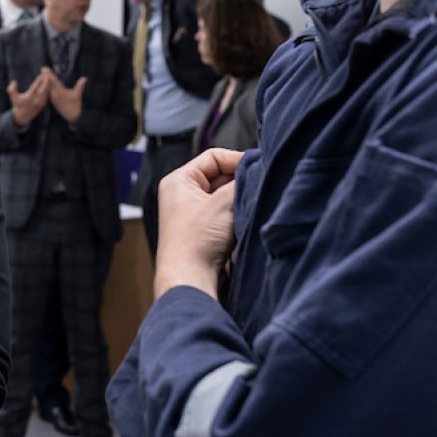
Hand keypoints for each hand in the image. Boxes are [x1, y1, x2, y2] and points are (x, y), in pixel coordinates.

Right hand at [7, 67, 51, 127]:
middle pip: (44, 88)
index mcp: (29, 98)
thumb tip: (13, 82)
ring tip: (48, 76)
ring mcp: (41, 102)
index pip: (36, 87)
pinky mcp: (43, 104)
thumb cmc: (17, 104)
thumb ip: (12, 89)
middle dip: (46, 80)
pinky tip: (49, 83)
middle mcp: (36, 100)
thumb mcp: (13, 97)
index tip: (41, 74)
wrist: (22, 117)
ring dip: (48, 84)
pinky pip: (47, 95)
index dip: (39, 80)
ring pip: (47, 91)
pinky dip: (49, 88)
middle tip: (47, 73)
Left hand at [45, 73, 85, 124]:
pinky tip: (46, 85)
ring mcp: (53, 98)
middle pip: (48, 83)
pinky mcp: (54, 101)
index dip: (49, 74)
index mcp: (59, 92)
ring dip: (46, 81)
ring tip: (43, 75)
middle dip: (46, 76)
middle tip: (43, 68)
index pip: (53, 81)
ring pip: (48, 88)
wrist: (72, 118)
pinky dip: (47, 87)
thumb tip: (85, 78)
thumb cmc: (75, 106)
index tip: (45, 68)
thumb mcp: (78, 95)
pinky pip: (48, 92)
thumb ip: (80, 86)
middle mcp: (54, 95)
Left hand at [153, 148, 243, 299]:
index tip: (257, 168)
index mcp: (179, 181)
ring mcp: (194, 214)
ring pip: (226, 196)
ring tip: (249, 206)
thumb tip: (256, 170)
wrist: (191, 279)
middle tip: (257, 188)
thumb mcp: (223, 202)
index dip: (237, 160)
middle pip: (221, 176)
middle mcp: (183, 195)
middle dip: (240, 182)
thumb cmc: (196, 242)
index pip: (213, 157)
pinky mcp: (205, 231)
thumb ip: (242, 181)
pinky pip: (227, 214)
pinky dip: (238, 214)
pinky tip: (246, 219)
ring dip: (240, 200)